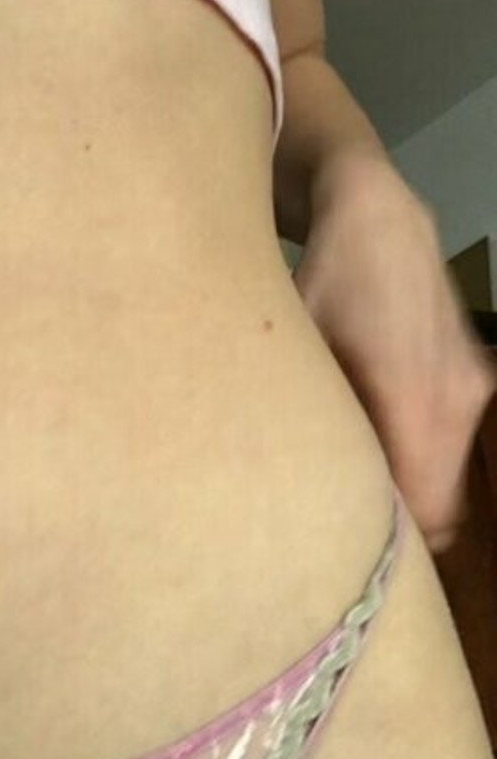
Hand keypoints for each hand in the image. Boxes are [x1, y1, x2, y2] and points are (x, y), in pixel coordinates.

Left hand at [292, 155, 496, 552]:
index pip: (418, 508)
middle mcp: (455, 401)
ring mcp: (472, 390)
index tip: (335, 541)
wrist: (377, 218)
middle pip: (440, 508)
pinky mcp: (474, 380)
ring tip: (349, 476)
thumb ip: (305, 420)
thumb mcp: (300, 345)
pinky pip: (451, 449)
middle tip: (334, 521)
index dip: (380, 535)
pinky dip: (420, 459)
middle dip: (394, 522)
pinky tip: (373, 439)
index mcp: (411, 397)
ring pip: (447, 481)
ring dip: (408, 490)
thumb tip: (284, 489)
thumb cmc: (324, 280)